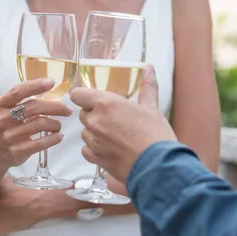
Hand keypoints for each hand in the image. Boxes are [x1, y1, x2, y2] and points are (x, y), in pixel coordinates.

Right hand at [0, 78, 72, 172]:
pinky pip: (40, 143)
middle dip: (55, 107)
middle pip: (33, 108)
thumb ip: (24, 100)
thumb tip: (51, 90)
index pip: (18, 91)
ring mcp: (9, 136)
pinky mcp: (17, 151)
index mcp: (1, 105)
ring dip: (55, 124)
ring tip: (58, 125)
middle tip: (67, 110)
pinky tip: (58, 136)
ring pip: (39, 124)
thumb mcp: (8, 111)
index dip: (35, 85)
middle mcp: (2, 119)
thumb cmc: (8, 127)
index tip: (52, 82)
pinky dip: (53, 138)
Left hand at [70, 64, 176, 182]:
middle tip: (113, 120)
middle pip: (83, 113)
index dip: (84, 97)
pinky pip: (86, 150)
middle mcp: (95, 120)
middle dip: (94, 115)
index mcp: (106, 103)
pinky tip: (110, 150)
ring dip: (95, 133)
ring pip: (85, 132)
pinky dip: (94, 150)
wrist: (158, 167)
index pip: (77, 94)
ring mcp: (93, 140)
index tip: (93, 100)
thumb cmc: (156, 136)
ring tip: (115, 137)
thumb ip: (147, 87)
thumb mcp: (153, 108)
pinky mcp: (94, 157)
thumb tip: (150, 68)